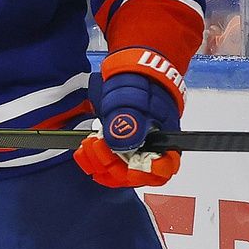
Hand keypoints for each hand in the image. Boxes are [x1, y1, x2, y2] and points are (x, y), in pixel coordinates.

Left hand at [75, 46, 184, 187]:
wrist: (128, 73)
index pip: (164, 170)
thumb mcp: (135, 100)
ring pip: (116, 174)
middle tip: (98, 144)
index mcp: (164, 142)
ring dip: (99, 163)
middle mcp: (149, 153)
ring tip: (90, 143)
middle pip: (134, 176)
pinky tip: (84, 149)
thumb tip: (121, 144)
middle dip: (113, 165)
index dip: (149, 172)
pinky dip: (92, 161)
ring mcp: (131, 154)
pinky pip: (104, 167)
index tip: (132, 165)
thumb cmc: (140, 84)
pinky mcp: (115, 152)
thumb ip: (130, 123)